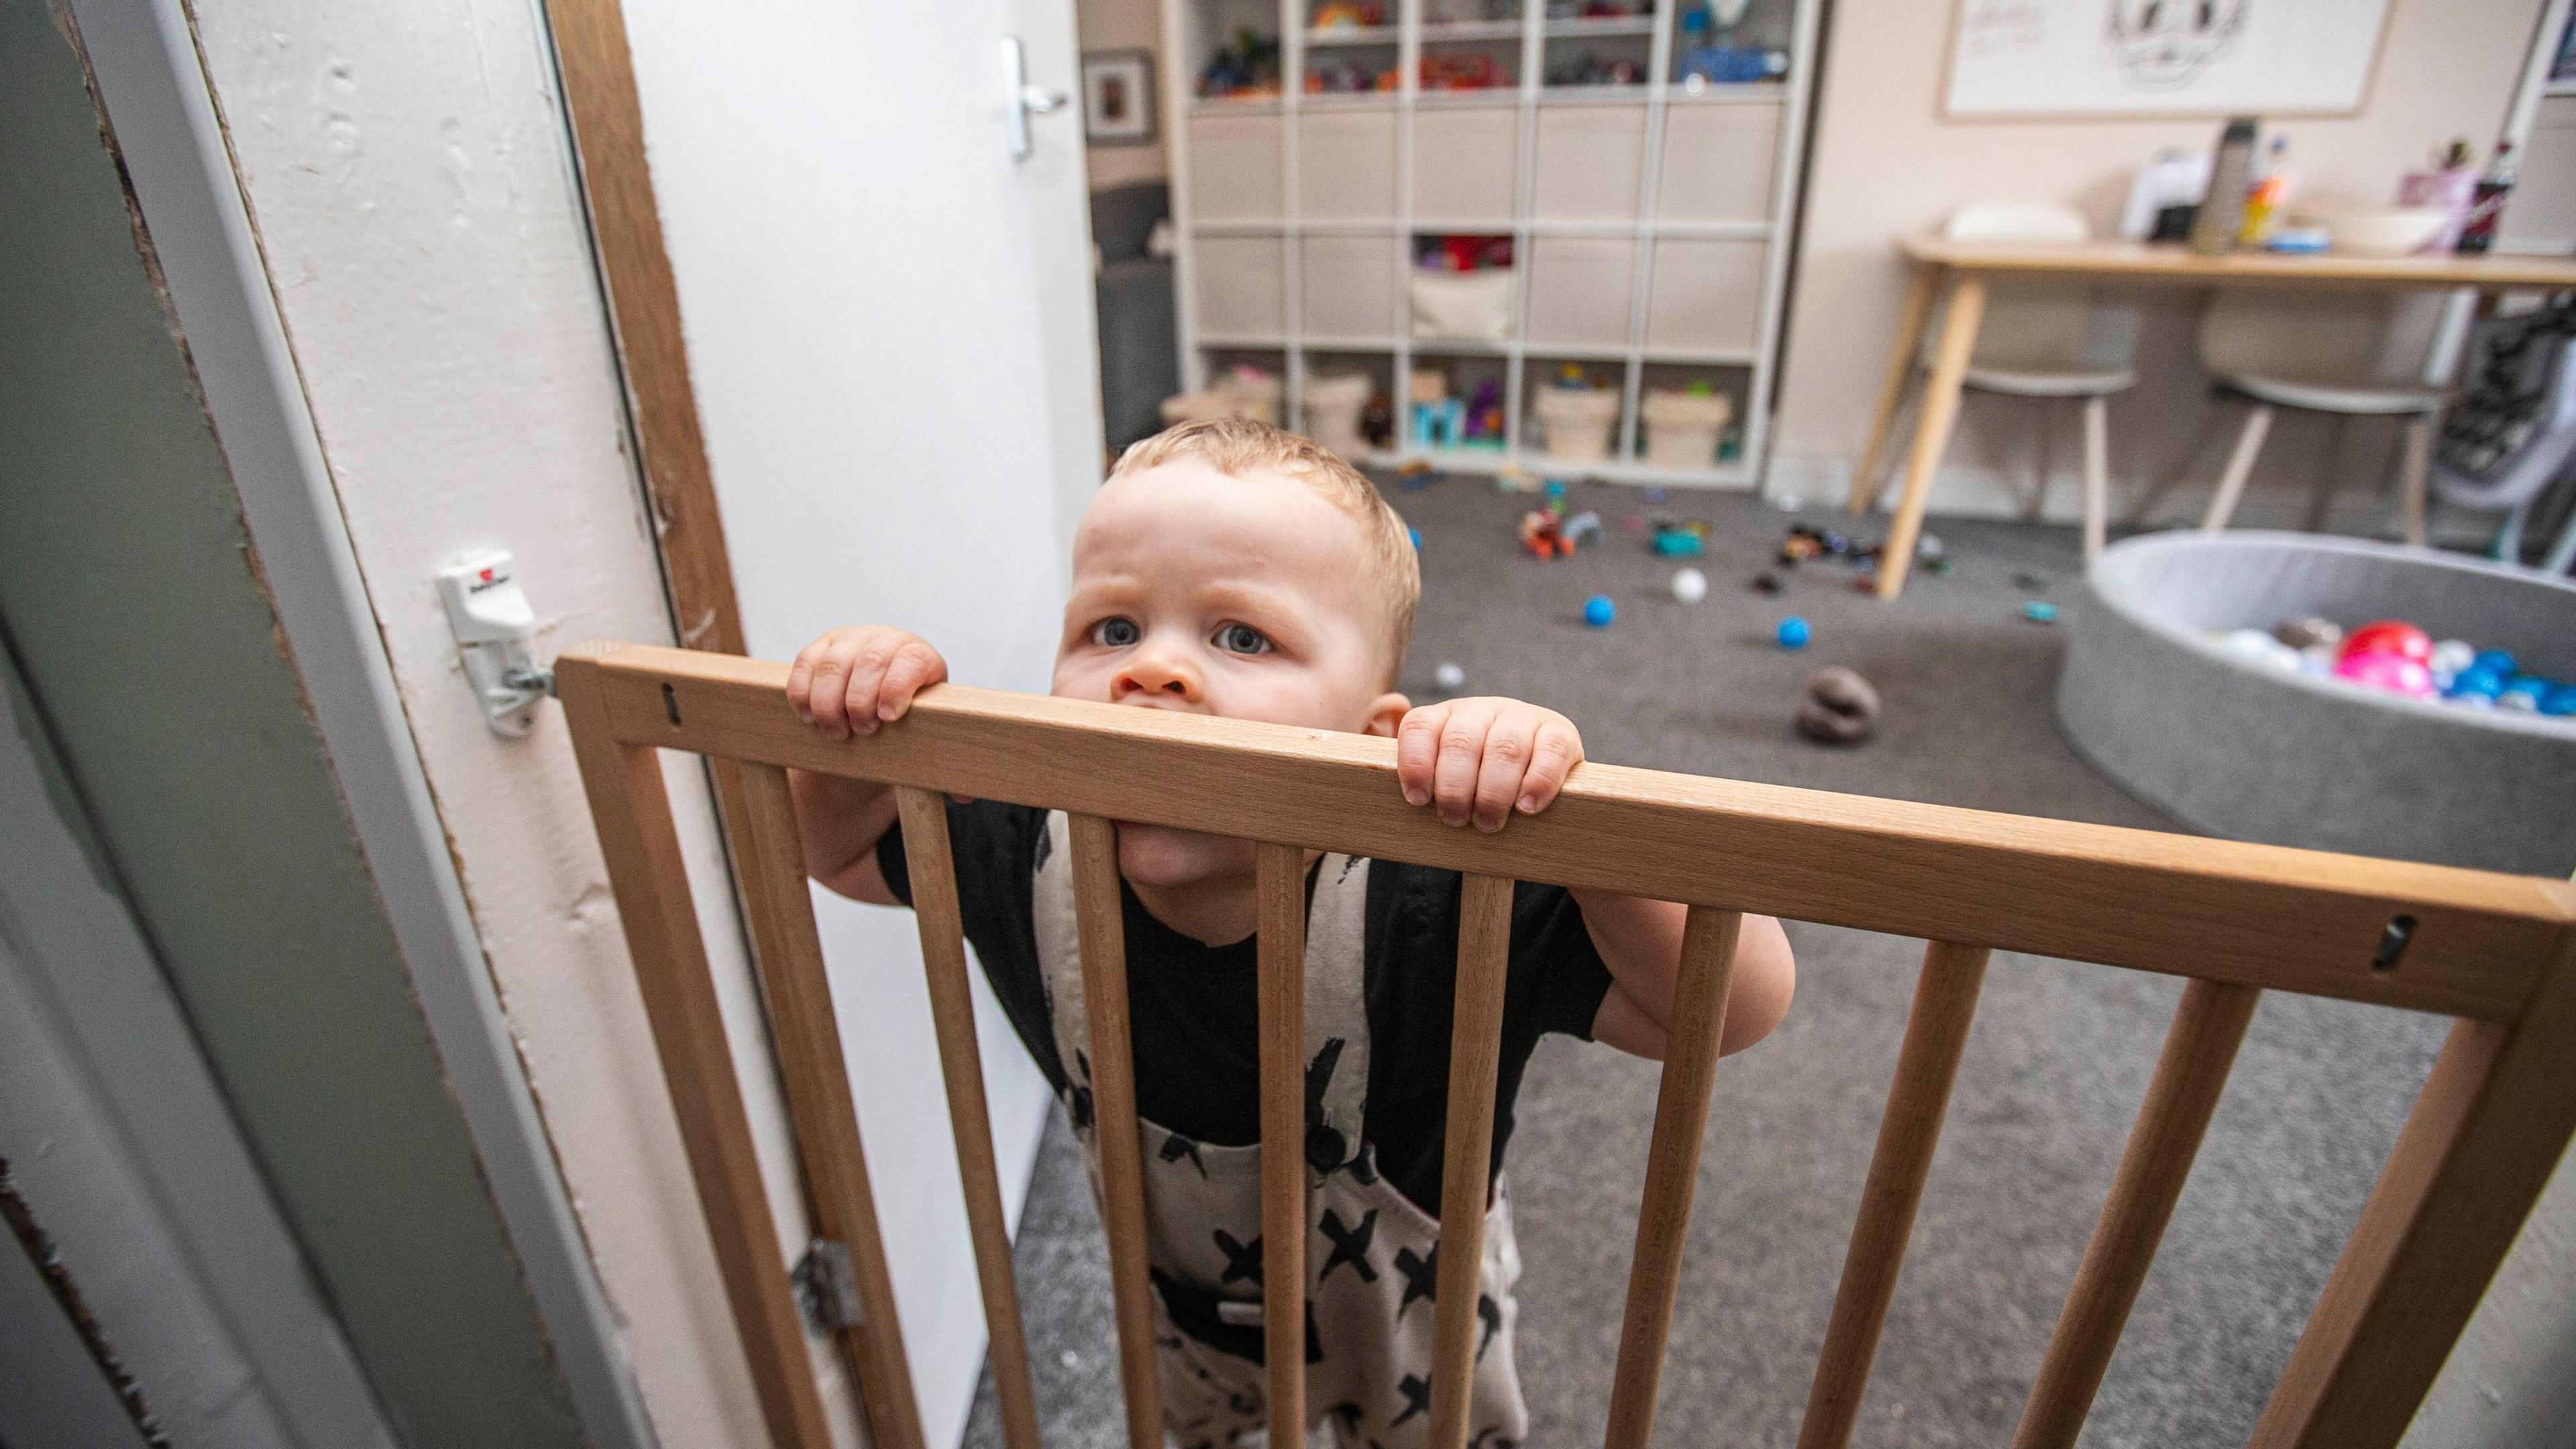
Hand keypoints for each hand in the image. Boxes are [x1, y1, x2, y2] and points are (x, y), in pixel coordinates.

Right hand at [787, 627, 948, 738]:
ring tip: (836, 732)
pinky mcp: (822, 646)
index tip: (887, 717)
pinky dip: (803, 695)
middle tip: (862, 731)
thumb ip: (931, 729)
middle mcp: (886, 639)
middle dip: (861, 703)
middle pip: (869, 662)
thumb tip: (939, 766)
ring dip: (829, 704)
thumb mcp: (925, 720)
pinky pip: (805, 664)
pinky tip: (810, 718)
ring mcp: (852, 638)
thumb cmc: (906, 717)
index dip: (897, 688)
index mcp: (919, 655)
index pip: (912, 660)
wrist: (880, 703)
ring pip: (833, 665)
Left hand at [1395, 698, 1583, 831]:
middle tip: (1457, 821)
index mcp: (1445, 717)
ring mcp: (1522, 718)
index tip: (1418, 800)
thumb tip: (1361, 784)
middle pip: (1460, 740)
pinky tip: (1526, 807)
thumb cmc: (1478, 787)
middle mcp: (1482, 710)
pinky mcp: (1560, 733)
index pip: (1420, 726)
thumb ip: (1413, 776)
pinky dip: (1537, 782)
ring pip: (1504, 747)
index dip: (1415, 763)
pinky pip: (1549, 751)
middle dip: (1455, 787)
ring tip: (1489, 823)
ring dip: (1493, 791)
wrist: (1537, 780)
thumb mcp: (1444, 776)